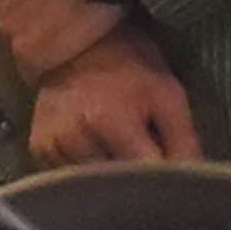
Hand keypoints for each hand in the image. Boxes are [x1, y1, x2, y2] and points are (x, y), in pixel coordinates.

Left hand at [0, 0, 130, 84]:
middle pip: (13, 13)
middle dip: (35, 18)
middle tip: (69, 22)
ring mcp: (8, 26)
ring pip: (24, 40)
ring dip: (45, 43)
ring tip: (77, 44)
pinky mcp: (26, 52)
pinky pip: (36, 65)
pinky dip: (52, 65)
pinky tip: (75, 62)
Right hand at [30, 27, 202, 170]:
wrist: (74, 46)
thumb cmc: (129, 68)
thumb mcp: (168, 95)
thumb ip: (183, 141)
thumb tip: (190, 178)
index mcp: (109, 121)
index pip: (145, 172)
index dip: (163, 172)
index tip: (168, 163)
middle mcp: (74, 137)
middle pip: (118, 182)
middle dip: (136, 173)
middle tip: (143, 148)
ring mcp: (52, 144)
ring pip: (94, 182)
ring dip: (111, 172)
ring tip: (117, 144)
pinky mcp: (40, 149)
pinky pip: (73, 174)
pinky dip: (89, 167)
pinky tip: (95, 145)